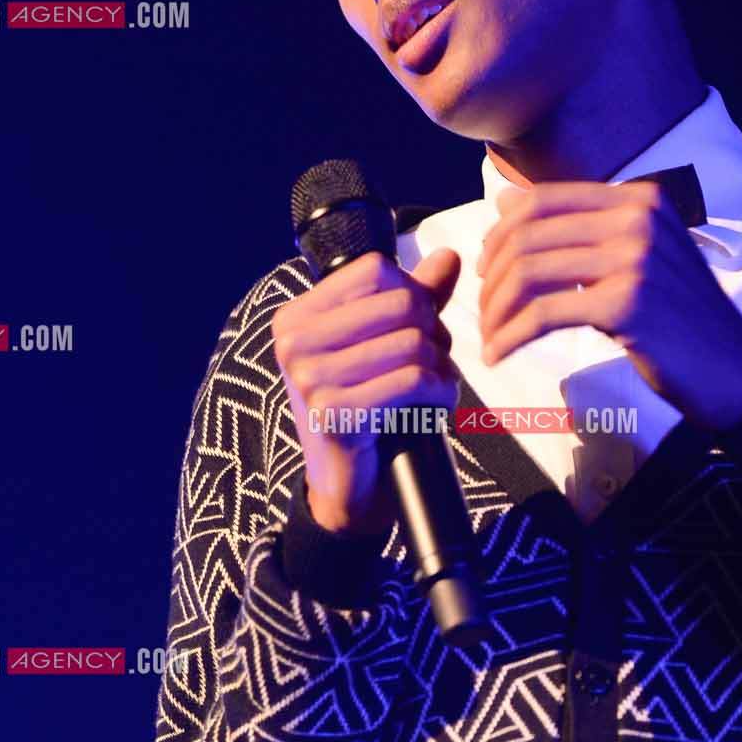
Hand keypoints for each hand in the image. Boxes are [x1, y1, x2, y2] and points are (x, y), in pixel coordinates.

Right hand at [271, 249, 462, 539]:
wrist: (349, 485)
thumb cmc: (367, 407)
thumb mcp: (385, 343)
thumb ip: (414, 297)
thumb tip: (448, 256)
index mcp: (297, 316)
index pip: (375, 270)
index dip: (411, 293)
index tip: (414, 328)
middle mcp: (293, 341)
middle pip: (401, 303)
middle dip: (434, 333)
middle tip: (432, 362)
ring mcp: (308, 378)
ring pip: (413, 342)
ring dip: (440, 366)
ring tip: (433, 386)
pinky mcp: (333, 414)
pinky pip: (413, 381)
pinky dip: (440, 392)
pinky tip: (434, 406)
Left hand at [475, 180, 741, 431]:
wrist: (735, 373)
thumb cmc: (679, 319)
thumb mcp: (635, 258)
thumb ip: (578, 228)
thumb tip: (503, 201)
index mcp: (638, 198)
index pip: (542, 200)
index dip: (500, 232)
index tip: (485, 266)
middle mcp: (637, 218)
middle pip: (527, 235)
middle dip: (491, 275)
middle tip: (482, 308)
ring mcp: (635, 259)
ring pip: (529, 272)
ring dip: (495, 309)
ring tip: (488, 336)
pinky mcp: (627, 304)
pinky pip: (543, 314)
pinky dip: (510, 336)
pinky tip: (498, 355)